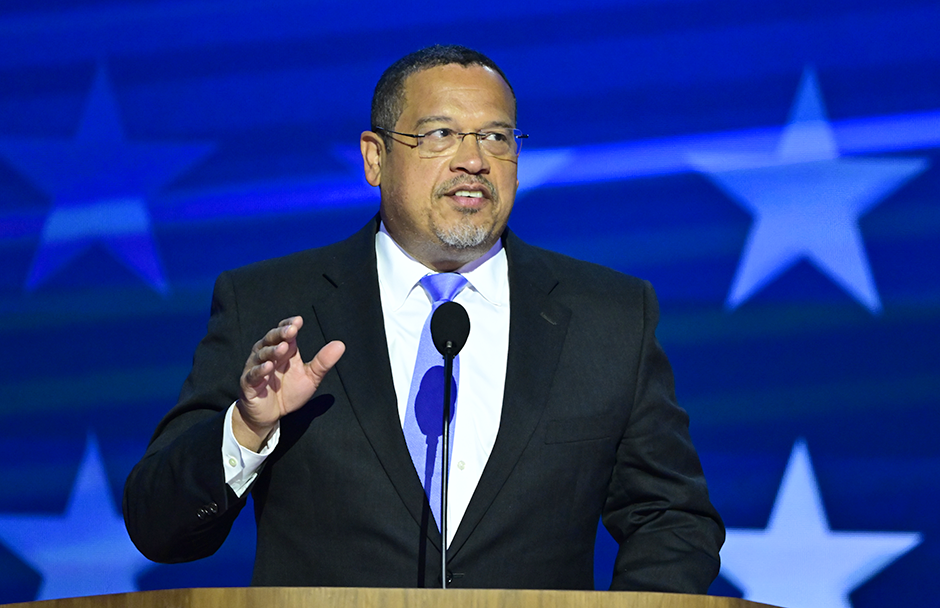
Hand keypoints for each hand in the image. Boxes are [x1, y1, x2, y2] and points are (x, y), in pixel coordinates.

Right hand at [233, 316, 344, 450]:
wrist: (271, 415)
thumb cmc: (288, 392)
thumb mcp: (310, 377)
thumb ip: (323, 362)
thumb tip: (340, 345)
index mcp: (283, 351)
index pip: (284, 332)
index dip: (289, 325)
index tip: (299, 321)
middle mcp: (268, 355)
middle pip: (271, 339)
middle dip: (281, 333)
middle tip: (292, 330)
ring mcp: (257, 368)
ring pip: (261, 354)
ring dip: (272, 351)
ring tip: (283, 348)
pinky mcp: (249, 384)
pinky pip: (253, 375)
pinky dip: (259, 370)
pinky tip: (268, 367)